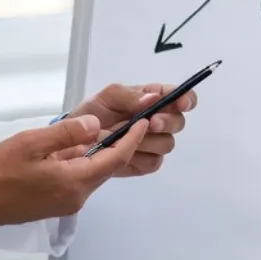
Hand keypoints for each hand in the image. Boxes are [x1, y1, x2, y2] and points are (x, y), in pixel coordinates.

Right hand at [0, 114, 147, 234]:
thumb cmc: (0, 172)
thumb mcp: (32, 143)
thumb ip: (67, 133)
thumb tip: (96, 125)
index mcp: (74, 181)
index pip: (114, 158)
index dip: (132, 139)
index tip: (144, 121)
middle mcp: (77, 196)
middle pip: (108, 168)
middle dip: (122, 145)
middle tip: (132, 121)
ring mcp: (68, 203)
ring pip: (94, 174)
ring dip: (102, 154)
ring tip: (109, 130)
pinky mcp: (57, 205)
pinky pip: (80, 180)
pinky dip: (86, 164)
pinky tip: (79, 149)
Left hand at [69, 82, 196, 176]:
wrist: (74, 141)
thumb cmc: (92, 112)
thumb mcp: (108, 97)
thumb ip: (130, 96)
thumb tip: (153, 98)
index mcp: (153, 99)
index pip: (181, 98)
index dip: (186, 100)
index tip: (182, 103)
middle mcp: (158, 121)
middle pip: (178, 123)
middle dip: (166, 122)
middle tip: (150, 123)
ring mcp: (153, 144)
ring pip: (167, 144)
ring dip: (147, 141)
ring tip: (123, 137)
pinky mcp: (145, 163)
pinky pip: (153, 163)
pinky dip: (139, 157)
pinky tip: (124, 151)